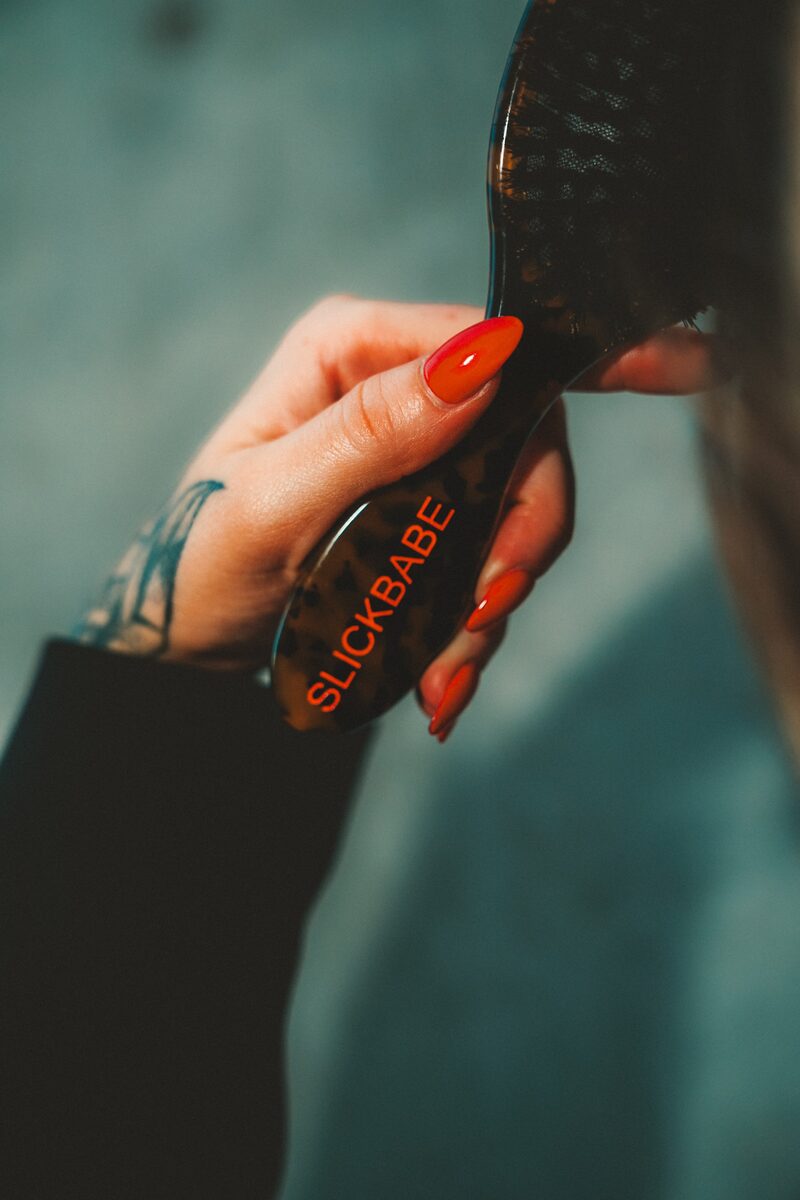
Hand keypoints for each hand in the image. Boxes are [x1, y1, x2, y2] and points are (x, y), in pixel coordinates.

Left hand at [74, 296, 722, 736]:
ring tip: (443, 669)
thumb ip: (371, 435)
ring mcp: (420, 458)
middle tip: (489, 606)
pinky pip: (492, 561)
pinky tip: (442, 678)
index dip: (576, 363)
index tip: (678, 368)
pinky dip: (477, 625)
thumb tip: (482, 364)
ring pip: (517, 509)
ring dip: (494, 595)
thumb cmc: (200, 565)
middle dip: (521, 528)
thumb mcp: (272, 505)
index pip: (487, 342)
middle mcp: (394, 391)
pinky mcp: (431, 520)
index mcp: (347, 352)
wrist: (188, 647)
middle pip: (523, 434)